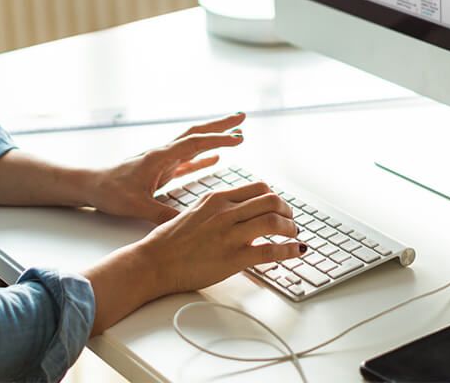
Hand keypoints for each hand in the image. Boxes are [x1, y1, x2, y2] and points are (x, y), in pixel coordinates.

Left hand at [89, 113, 247, 223]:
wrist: (90, 186)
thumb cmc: (110, 192)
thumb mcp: (136, 206)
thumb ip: (162, 214)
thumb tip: (188, 222)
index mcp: (159, 157)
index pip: (194, 143)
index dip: (218, 139)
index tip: (239, 137)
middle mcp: (163, 154)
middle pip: (197, 133)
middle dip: (220, 125)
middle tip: (242, 117)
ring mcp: (162, 160)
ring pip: (193, 144)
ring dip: (214, 138)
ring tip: (236, 134)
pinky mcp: (160, 170)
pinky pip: (187, 161)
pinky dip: (203, 158)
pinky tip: (216, 160)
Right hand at [140, 181, 302, 294]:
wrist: (154, 261)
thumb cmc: (169, 240)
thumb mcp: (194, 212)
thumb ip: (217, 209)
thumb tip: (238, 211)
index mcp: (217, 198)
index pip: (258, 188)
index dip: (275, 197)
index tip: (279, 207)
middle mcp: (226, 212)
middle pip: (272, 200)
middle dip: (287, 211)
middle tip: (291, 221)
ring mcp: (230, 234)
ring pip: (274, 221)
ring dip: (291, 228)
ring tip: (293, 235)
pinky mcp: (234, 257)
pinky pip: (270, 251)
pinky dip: (288, 250)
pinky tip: (295, 251)